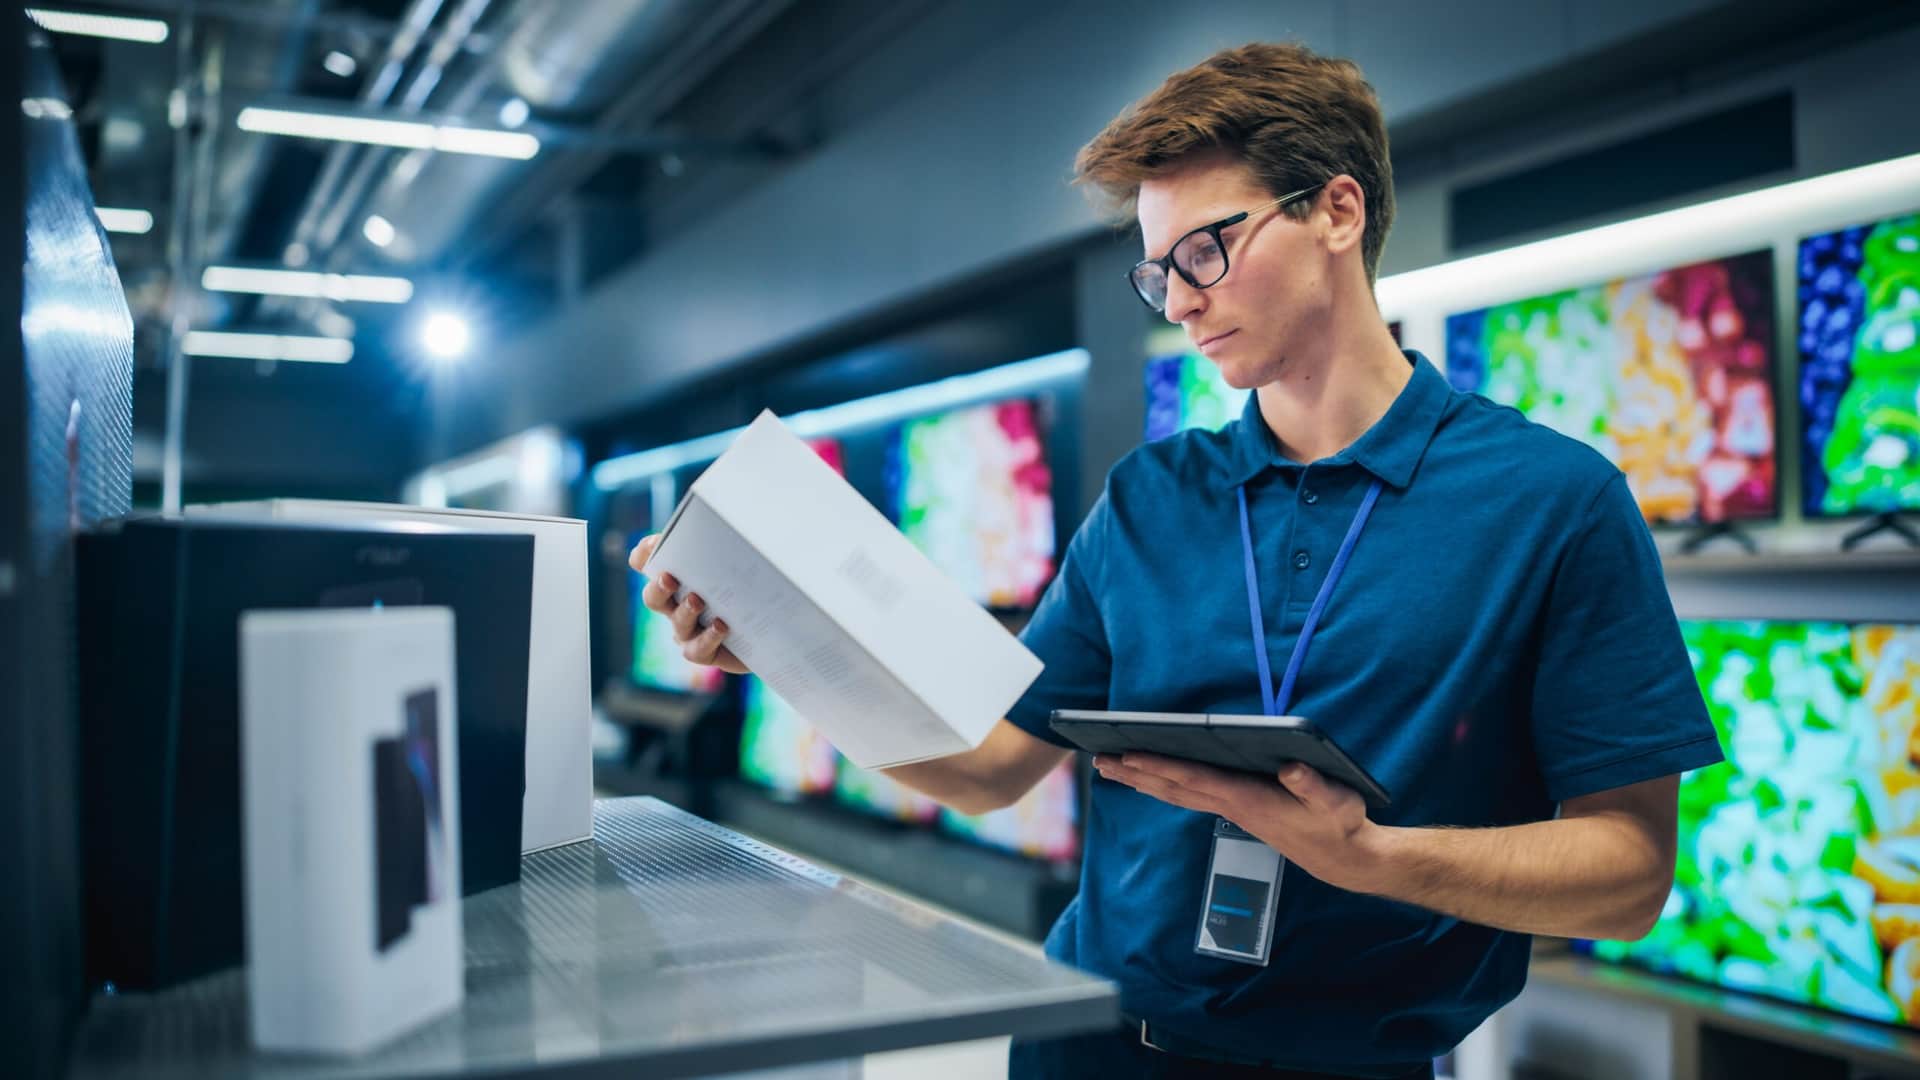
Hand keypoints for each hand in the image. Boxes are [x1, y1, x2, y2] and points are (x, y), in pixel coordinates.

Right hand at [628, 534, 750, 675]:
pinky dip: (707, 637)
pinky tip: (721, 626)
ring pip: (677, 622)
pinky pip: (697, 649)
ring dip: (685, 611)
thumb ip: (732, 547)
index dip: (644, 555)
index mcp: (680, 577)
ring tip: (698, 601)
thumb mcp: (744, 561)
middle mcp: (676, 604)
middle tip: (669, 578)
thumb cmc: (753, 587)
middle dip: (658, 586)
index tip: (650, 546)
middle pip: (653, 596)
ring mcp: (688, 630)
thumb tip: (737, 523)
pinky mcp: (705, 652)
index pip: (649, 564)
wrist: (770, 628)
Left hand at [1092, 754, 1383, 891]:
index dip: (1160, 766)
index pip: (1194, 779)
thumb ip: (1312, 784)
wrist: (1342, 858)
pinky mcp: (1238, 810)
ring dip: (1143, 780)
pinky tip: (1153, 780)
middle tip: (1099, 761)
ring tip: (1112, 769)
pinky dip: (1166, 784)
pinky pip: (1191, 795)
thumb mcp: (1335, 801)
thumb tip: (1290, 766)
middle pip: (1173, 787)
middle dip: (1135, 774)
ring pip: (1177, 793)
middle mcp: (1232, 804)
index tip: (1129, 755)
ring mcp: (1232, 809)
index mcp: (1248, 798)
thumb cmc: (1339, 824)